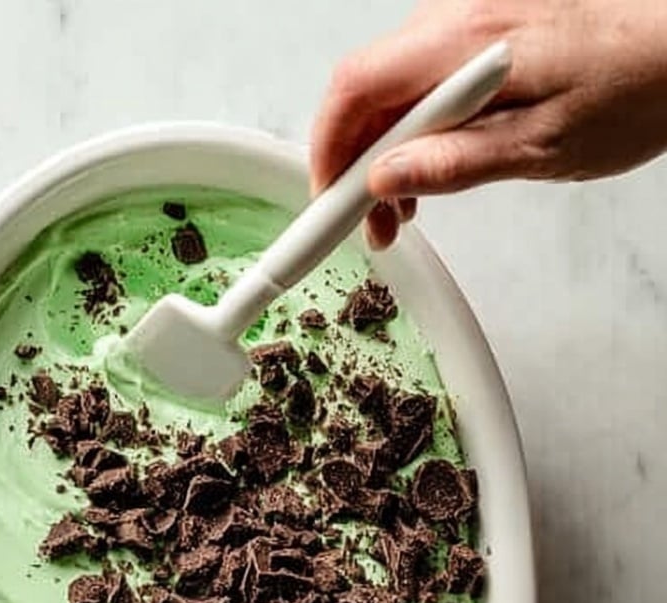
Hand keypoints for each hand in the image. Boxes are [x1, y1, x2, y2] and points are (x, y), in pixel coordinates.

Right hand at [312, 0, 666, 246]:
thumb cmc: (638, 85)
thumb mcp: (543, 147)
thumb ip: (457, 164)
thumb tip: (387, 180)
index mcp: (467, 41)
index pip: (356, 89)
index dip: (327, 152)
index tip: (327, 206)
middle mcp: (460, 15)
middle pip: (365, 88)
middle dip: (352, 161)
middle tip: (369, 222)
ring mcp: (469, 17)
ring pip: (390, 86)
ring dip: (382, 149)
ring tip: (404, 206)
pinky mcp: (483, 29)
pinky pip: (421, 77)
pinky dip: (410, 126)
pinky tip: (429, 164)